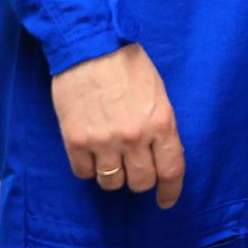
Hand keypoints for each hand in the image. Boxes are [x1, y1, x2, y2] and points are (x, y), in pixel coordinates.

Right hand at [48, 43, 185, 207]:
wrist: (90, 47)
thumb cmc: (127, 64)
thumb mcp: (158, 93)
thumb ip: (160, 125)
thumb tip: (159, 153)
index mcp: (161, 122)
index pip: (171, 169)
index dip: (170, 190)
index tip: (165, 200)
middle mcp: (134, 137)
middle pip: (141, 182)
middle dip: (140, 179)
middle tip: (134, 168)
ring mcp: (103, 141)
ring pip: (111, 183)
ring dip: (113, 175)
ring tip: (110, 157)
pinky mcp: (76, 141)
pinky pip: (84, 173)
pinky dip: (88, 168)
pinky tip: (90, 151)